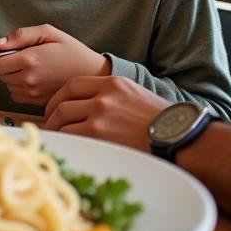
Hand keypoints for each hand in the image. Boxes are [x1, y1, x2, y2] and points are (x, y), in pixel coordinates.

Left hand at [0, 24, 109, 105]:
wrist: (93, 73)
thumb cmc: (72, 51)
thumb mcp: (48, 32)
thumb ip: (20, 36)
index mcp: (29, 59)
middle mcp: (29, 79)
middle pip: (1, 75)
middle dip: (6, 66)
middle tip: (23, 58)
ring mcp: (34, 93)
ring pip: (8, 86)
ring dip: (13, 78)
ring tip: (32, 69)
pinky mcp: (39, 103)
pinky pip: (17, 96)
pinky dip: (20, 89)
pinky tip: (34, 80)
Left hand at [43, 76, 170, 150]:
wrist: (180, 137)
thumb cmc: (163, 121)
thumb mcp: (136, 95)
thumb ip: (112, 96)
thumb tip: (91, 107)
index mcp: (112, 82)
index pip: (73, 85)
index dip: (59, 97)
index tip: (55, 108)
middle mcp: (103, 95)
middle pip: (63, 102)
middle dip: (52, 116)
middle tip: (50, 126)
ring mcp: (99, 114)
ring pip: (62, 119)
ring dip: (56, 130)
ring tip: (56, 139)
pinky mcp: (98, 134)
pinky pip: (70, 136)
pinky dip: (64, 141)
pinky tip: (64, 147)